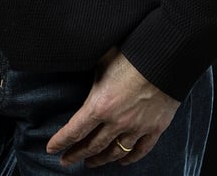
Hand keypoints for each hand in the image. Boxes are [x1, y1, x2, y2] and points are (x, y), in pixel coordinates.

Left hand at [45, 48, 179, 166]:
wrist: (165, 57)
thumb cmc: (132, 53)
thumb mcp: (103, 61)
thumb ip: (94, 77)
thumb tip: (83, 72)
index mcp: (100, 105)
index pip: (74, 130)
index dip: (61, 141)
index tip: (51, 148)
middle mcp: (116, 122)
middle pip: (92, 145)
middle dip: (77, 154)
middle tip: (66, 160)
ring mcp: (137, 128)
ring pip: (115, 152)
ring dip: (101, 159)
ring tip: (91, 163)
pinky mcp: (155, 128)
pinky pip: (140, 150)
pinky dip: (130, 158)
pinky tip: (122, 161)